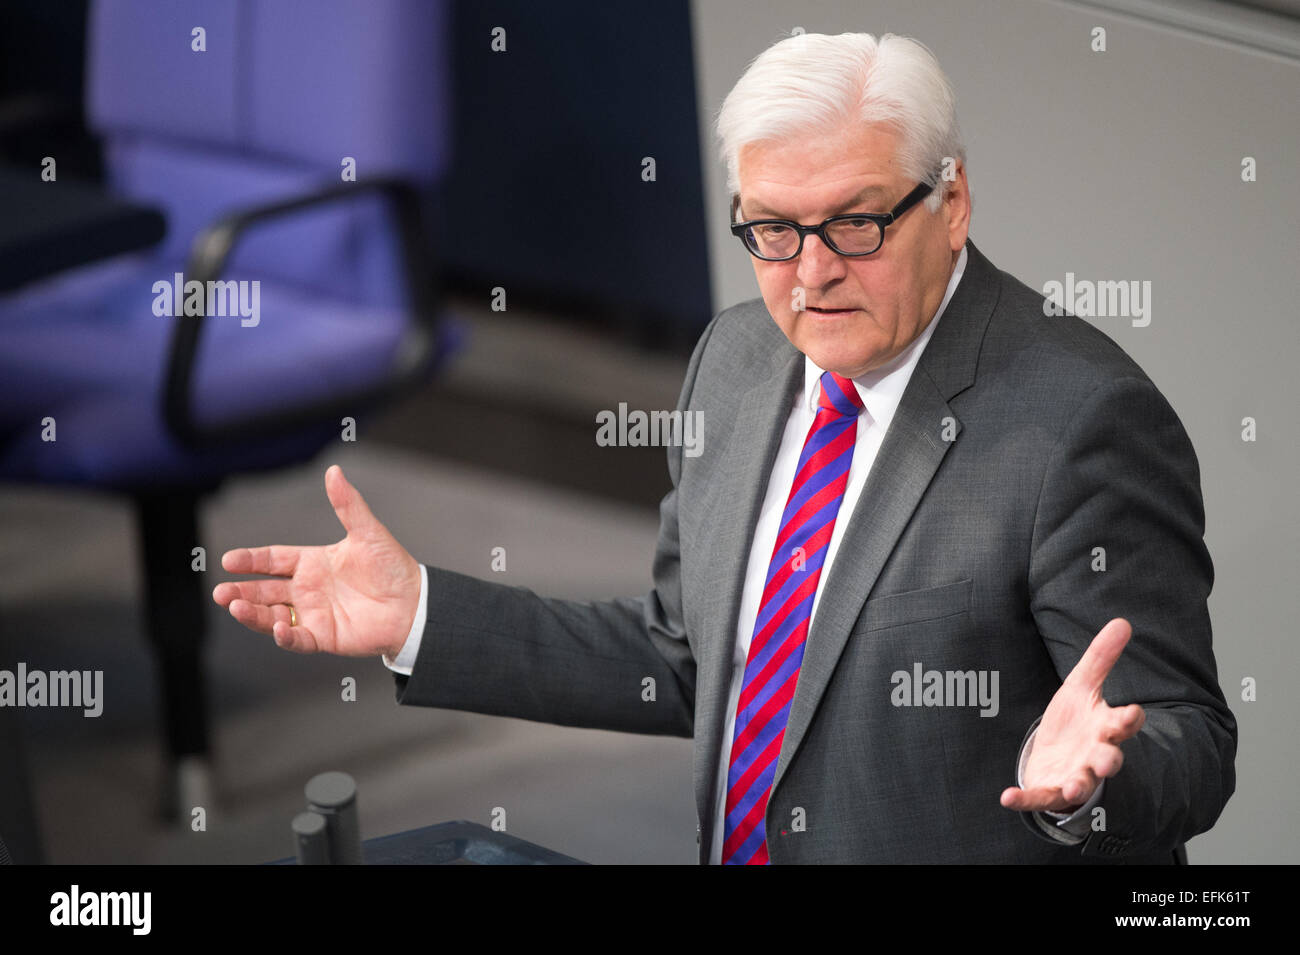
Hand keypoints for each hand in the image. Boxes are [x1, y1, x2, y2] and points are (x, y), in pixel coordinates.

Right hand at [212, 465, 421, 658]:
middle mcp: (308, 589)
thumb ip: (347, 505)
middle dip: (241, 591)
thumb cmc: (393, 567)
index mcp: (313, 563)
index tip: (228, 560)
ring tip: (235, 606)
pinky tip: (278, 628)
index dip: (251, 560)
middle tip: (220, 592)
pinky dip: (286, 636)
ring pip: (272, 615)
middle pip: (264, 590)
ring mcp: (313, 614)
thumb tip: (334, 471)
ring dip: (252, 614)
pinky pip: (298, 638)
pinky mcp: (324, 636)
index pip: (273, 560)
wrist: (415, 603)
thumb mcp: (368, 533)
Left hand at [1000, 618, 1145, 813]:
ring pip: (1081, 785)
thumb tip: (1123, 621)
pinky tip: (1006, 797)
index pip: (1121, 724)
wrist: (1056, 755)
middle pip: (1108, 760)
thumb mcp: (1082, 685)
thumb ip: (1101, 657)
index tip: (1133, 713)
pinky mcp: (1049, 791)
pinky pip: (1038, 798)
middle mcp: (1093, 756)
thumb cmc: (1076, 721)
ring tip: (1073, 788)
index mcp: (1103, 728)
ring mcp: (1073, 776)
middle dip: (1108, 761)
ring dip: (1078, 787)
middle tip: (1108, 761)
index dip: (1127, 720)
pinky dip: (1023, 800)